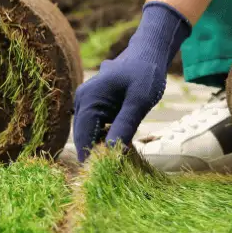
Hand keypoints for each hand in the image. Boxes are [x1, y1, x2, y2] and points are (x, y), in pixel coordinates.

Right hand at [72, 1, 190, 161]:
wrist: (149, 53)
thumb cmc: (146, 73)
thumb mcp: (139, 101)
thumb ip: (125, 125)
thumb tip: (110, 152)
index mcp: (88, 99)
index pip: (83, 138)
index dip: (91, 160)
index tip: (103, 179)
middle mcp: (82, 102)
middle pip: (85, 138)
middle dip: (99, 156)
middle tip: (116, 175)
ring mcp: (87, 104)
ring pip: (92, 135)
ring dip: (104, 149)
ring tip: (121, 165)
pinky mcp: (96, 107)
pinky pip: (98, 129)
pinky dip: (108, 139)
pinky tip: (123, 148)